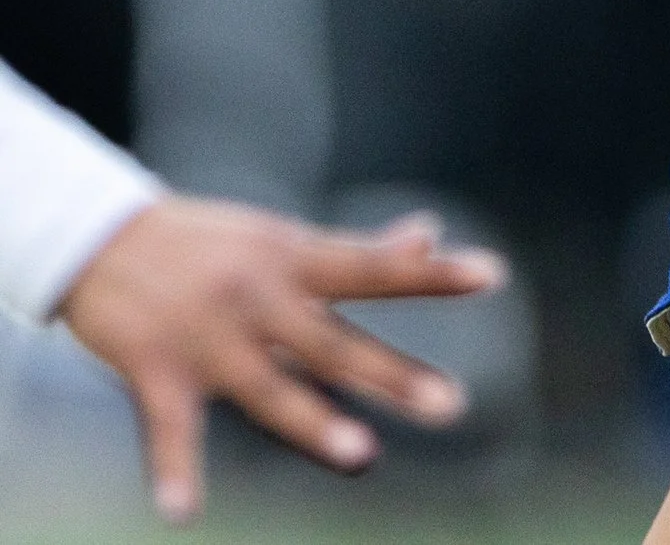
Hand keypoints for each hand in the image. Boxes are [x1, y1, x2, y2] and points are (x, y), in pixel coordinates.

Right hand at [58, 196, 504, 523]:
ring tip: (361, 458)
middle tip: (452, 406)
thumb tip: (428, 231)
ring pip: (270, 389)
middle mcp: (261, 297)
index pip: (376, 267)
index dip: (435, 273)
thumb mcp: (282, 238)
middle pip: (337, 343)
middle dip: (393, 377)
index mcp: (295, 258)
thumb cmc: (210, 242)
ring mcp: (209, 338)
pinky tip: (183, 512)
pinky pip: (169, 430)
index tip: (494, 275)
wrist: (101, 236)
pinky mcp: (155, 371)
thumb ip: (356, 249)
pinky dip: (174, 471)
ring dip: (314, 425)